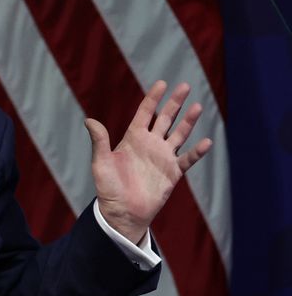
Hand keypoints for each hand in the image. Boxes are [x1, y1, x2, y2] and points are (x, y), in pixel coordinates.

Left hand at [85, 81, 211, 244]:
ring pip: (179, 134)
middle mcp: (150, 144)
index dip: (153, 98)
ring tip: (198, 106)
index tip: (162, 83)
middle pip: (165, 118)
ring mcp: (163, 157)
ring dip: (188, 121)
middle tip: (185, 86)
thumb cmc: (108, 188)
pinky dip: (197, 151)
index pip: (145, 113)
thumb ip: (99, 141)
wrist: (122, 212)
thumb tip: (89, 120)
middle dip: (175, 103)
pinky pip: (188, 159)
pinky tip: (207, 142)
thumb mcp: (101, 162)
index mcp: (133, 138)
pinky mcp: (172, 173)